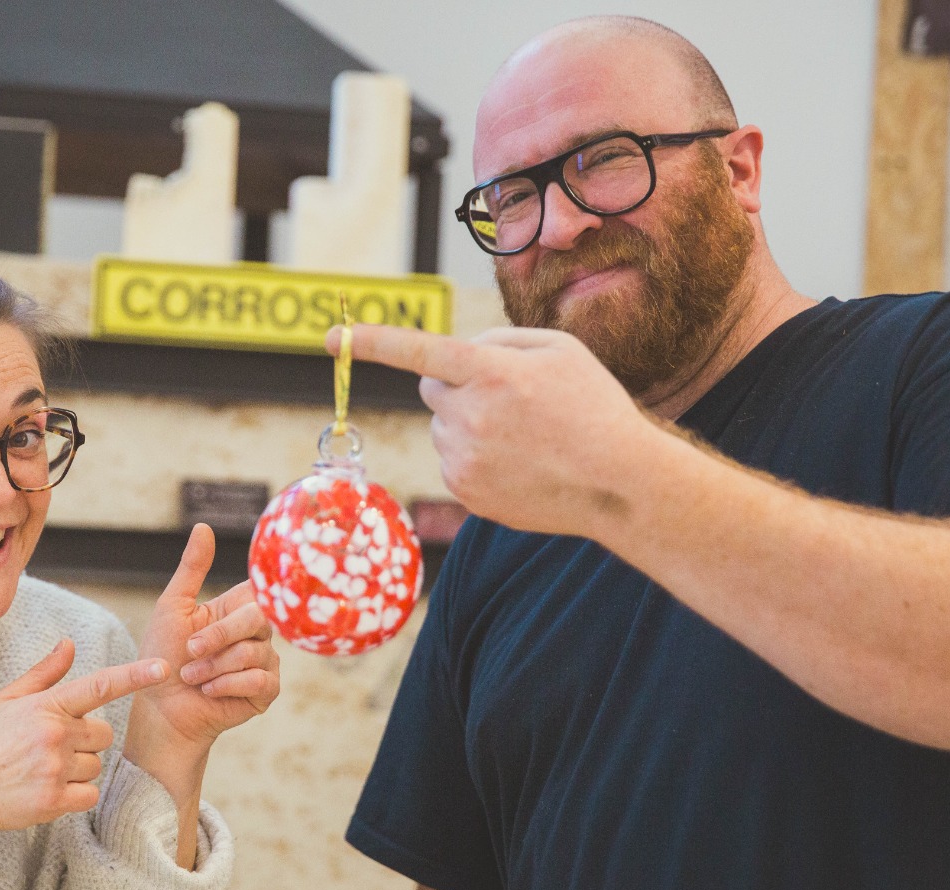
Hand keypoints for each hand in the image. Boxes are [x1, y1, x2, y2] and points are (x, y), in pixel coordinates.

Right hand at [0, 640, 167, 833]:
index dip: (134, 676)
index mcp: (44, 706)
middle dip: (87, 739)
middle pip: (104, 733)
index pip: (98, 686)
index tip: (163, 669)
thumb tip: (69, 644)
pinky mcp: (54, 800)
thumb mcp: (6, 701)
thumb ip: (44, 674)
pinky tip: (48, 790)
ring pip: (97, 765)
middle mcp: (53, 735)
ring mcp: (54, 769)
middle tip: (52, 746)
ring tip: (43, 769)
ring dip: (79, 768)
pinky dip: (76, 795)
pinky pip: (90, 794)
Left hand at [129, 524, 280, 759]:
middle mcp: (255, 633)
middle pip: (257, 618)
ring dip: (213, 666)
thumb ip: (192, 568)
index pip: (256, 591)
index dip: (252, 594)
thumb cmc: (162, 658)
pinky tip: (210, 691)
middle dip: (219, 635)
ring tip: (192, 676)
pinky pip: (259, 678)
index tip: (240, 600)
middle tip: (190, 650)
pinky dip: (227, 684)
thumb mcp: (172, 607)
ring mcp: (264, 661)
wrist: (160, 709)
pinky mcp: (266, 690)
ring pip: (253, 652)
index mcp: (235, 610)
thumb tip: (203, 527)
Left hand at [332, 324, 663, 537]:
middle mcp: (469, 416)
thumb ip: (498, 340)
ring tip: (524, 437)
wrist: (618, 482)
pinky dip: (475, 458)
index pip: (417, 351)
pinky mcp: (464, 492)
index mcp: (490, 373)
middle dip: (455, 386)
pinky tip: (517, 463)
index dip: (371, 343)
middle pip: (431, 388)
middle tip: (506, 399)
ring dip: (468, 424)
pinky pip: (452, 461)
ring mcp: (463, 458)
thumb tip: (453, 356)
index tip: (331, 337)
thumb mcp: (558, 350)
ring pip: (442, 427)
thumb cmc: (593, 407)